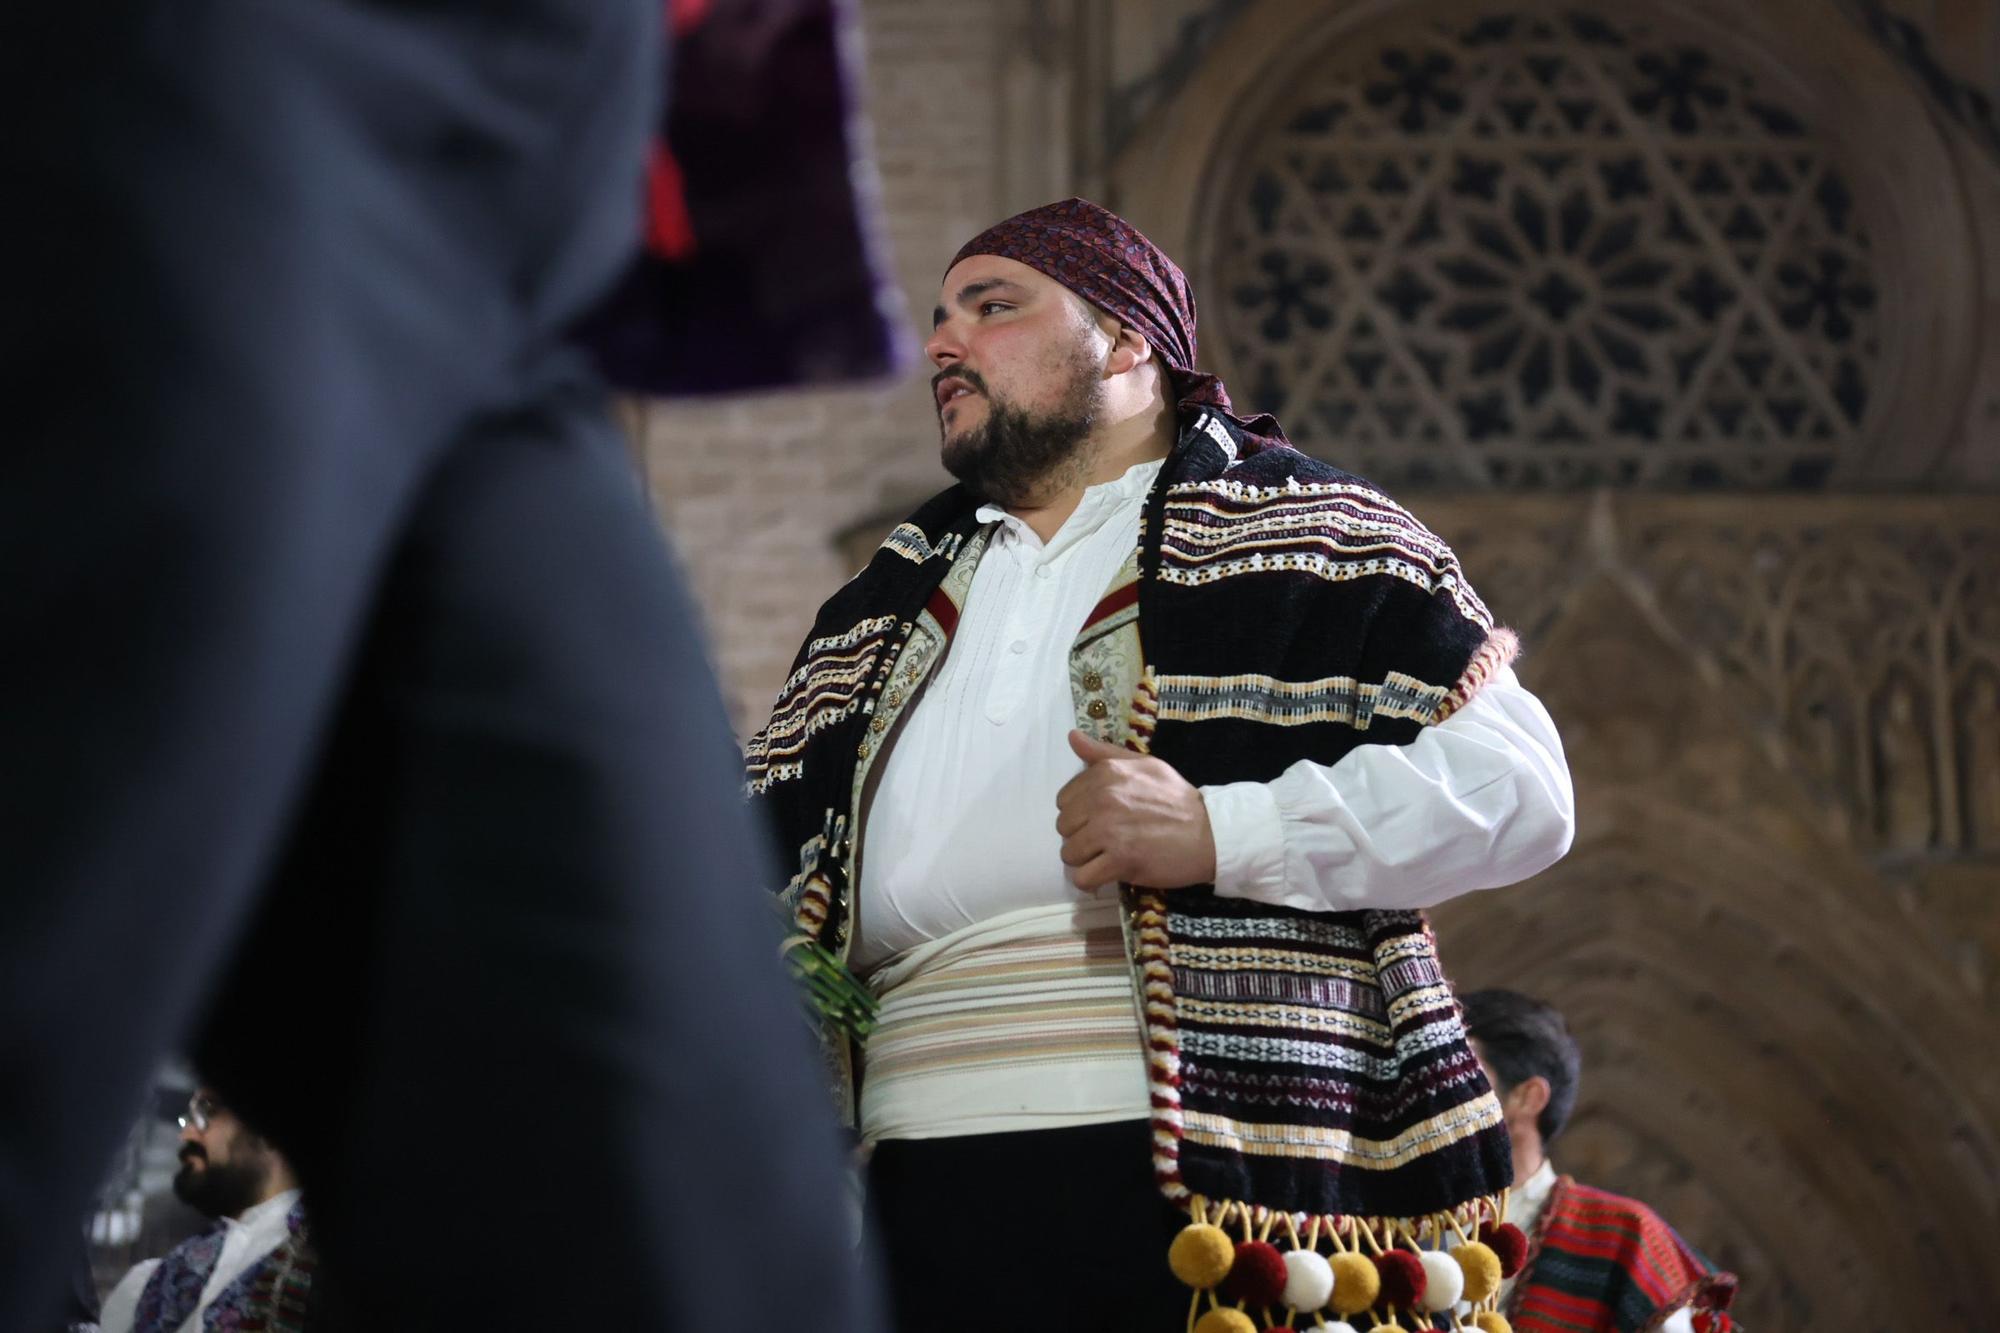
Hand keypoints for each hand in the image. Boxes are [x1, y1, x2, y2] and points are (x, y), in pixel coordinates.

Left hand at [1055, 730, 1217, 890]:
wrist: (1210, 832)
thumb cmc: (1176, 799)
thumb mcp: (1144, 765)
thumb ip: (1104, 754)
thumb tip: (1072, 737)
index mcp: (1106, 774)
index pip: (1063, 800)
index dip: (1080, 812)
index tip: (1100, 818)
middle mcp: (1103, 799)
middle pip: (1063, 828)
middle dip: (1081, 836)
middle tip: (1108, 839)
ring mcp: (1110, 830)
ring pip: (1069, 854)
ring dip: (1086, 859)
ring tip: (1109, 856)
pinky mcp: (1120, 860)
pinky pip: (1083, 877)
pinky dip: (1092, 880)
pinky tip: (1109, 873)